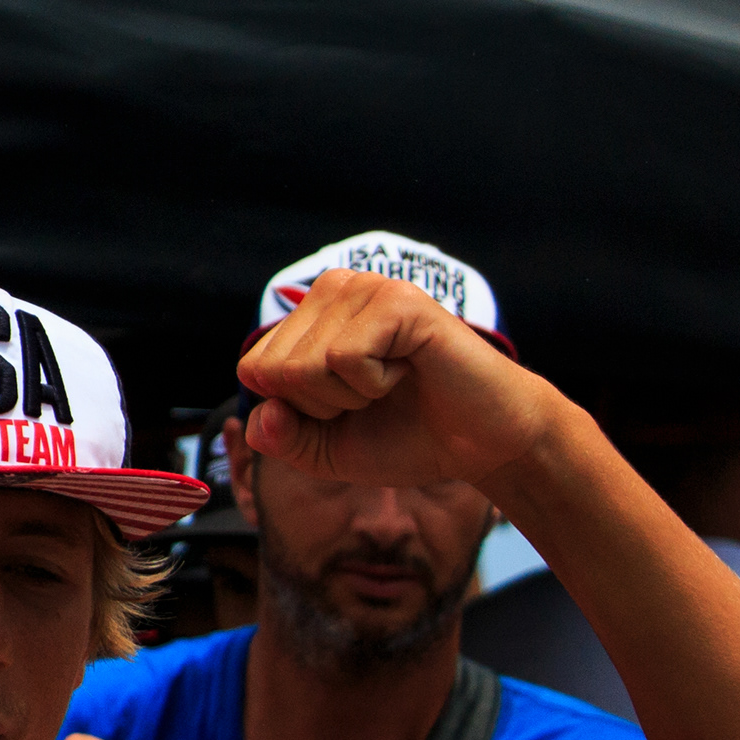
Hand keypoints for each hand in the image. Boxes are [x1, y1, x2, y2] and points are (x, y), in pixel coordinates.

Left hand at [235, 268, 566, 493]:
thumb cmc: (408, 437)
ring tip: (392, 383)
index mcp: (310, 315)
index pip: (254, 369)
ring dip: (350, 396)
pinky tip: (408, 371)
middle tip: (373, 397)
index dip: (297, 411)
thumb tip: (259, 414)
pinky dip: (374, 384)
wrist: (484, 443)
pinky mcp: (397, 301)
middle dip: (321, 406)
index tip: (347, 408)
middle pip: (275, 369)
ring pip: (306, 365)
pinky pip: (344, 359)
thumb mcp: (325, 451)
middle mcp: (333, 289)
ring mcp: (366, 288)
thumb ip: (281, 438)